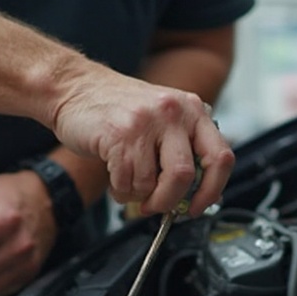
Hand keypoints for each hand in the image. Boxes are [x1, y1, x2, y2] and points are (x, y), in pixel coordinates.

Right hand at [50, 64, 234, 216]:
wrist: (75, 88)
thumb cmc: (119, 110)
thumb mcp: (164, 121)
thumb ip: (185, 152)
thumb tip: (201, 195)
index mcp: (194, 110)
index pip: (221, 158)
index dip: (211, 191)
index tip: (196, 207)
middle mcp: (175, 112)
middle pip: (184, 176)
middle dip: (168, 201)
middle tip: (155, 206)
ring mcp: (147, 122)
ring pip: (151, 183)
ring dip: (136, 195)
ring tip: (127, 182)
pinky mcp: (120, 134)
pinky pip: (126, 181)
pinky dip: (120, 190)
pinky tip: (115, 177)